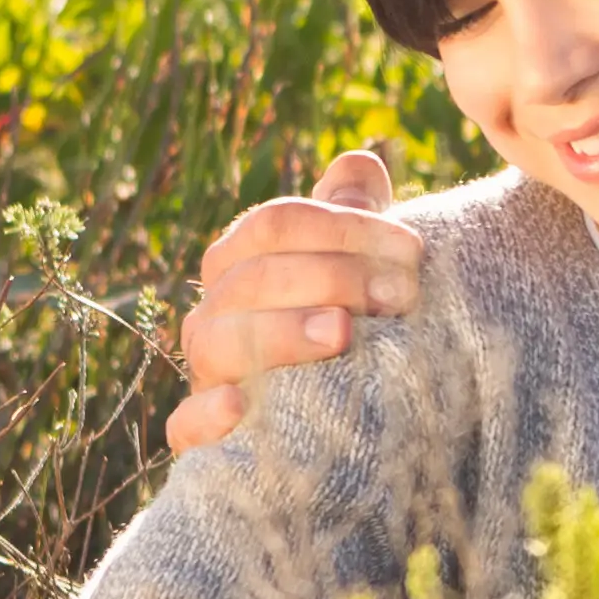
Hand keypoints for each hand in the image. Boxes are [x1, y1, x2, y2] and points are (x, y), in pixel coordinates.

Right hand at [165, 150, 422, 455]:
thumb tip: (360, 163)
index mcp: (242, 261)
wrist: (348, 421)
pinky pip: (185, 425)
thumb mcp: (360, 268)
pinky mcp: (204, 435)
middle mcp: (214, 311)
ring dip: (280, 333)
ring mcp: (207, 371)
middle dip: (333, 277)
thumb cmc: (353, 326)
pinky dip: (206, 415)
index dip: (345, 228)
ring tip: (341, 334)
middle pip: (253, 277)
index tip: (413, 250)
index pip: (276, 224)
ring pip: (219, 341)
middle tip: (402, 297)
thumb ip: (354, 215)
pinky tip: (240, 407)